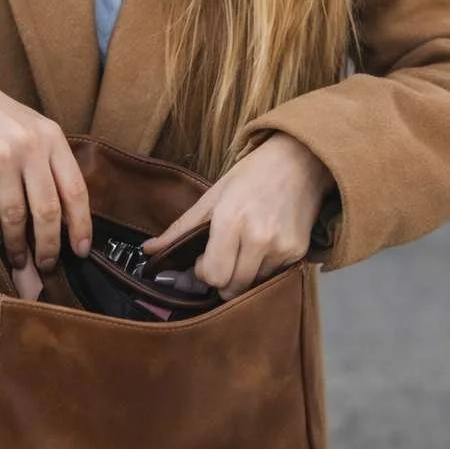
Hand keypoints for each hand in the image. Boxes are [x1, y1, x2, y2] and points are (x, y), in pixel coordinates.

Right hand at [0, 82, 90, 296]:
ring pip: (16, 216)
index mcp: (53, 138)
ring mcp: (1, 158)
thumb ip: (54, 167)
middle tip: (47, 265)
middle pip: (47, 210)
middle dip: (49, 246)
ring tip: (21, 260)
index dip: (81, 225)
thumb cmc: (6, 123)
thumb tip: (68, 220)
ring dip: (19, 245)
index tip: (81, 250)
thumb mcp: (39, 132)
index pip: (75, 189)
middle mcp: (30, 147)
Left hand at [140, 133, 333, 299]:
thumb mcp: (213, 195)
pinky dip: (264, 270)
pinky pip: (274, 277)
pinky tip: (265, 246)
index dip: (204, 273)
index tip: (205, 259)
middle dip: (222, 280)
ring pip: (254, 286)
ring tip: (245, 249)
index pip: (213, 276)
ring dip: (244, 276)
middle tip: (223, 259)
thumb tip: (148, 251)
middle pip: (233, 288)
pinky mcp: (299, 253)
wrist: (300, 160)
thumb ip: (181, 228)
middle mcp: (259, 238)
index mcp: (232, 221)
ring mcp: (282, 248)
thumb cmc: (253, 175)